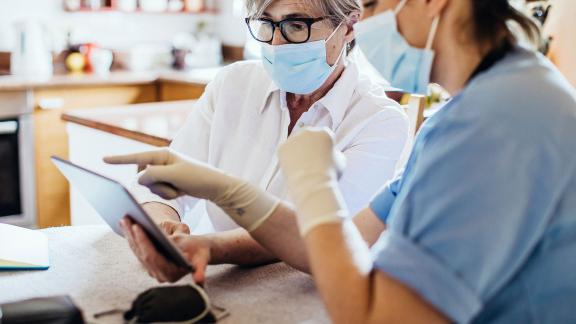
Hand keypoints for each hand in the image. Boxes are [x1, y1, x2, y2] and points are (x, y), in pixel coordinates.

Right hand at [106, 149, 279, 231]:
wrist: (215, 186)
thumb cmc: (197, 177)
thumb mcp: (174, 176)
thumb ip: (152, 175)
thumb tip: (137, 178)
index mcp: (162, 154)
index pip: (136, 158)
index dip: (118, 159)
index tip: (102, 159)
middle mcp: (161, 161)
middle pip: (143, 177)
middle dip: (157, 185)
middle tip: (177, 184)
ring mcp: (164, 171)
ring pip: (150, 186)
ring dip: (165, 191)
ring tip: (181, 187)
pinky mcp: (168, 181)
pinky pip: (159, 191)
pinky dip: (170, 194)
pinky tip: (182, 190)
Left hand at [119, 217, 209, 282]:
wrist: (200, 253)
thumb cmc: (201, 252)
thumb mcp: (202, 259)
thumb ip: (200, 271)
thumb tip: (199, 280)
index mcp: (170, 274)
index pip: (151, 257)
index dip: (143, 241)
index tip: (137, 226)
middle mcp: (159, 275)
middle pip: (141, 254)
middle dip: (133, 235)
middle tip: (126, 219)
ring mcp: (152, 270)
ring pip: (137, 251)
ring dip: (129, 235)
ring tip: (124, 218)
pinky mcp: (149, 263)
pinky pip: (138, 249)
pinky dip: (132, 236)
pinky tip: (126, 224)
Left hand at [278, 128, 347, 234]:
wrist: (313, 183)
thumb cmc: (330, 174)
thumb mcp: (341, 161)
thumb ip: (335, 153)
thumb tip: (332, 153)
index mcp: (325, 133)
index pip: (324, 136)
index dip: (324, 146)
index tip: (322, 155)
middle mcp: (309, 131)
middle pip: (308, 137)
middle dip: (309, 146)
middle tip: (310, 161)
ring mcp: (294, 138)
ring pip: (296, 143)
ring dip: (298, 151)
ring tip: (301, 166)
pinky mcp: (283, 147)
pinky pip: (286, 151)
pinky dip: (288, 158)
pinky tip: (293, 167)